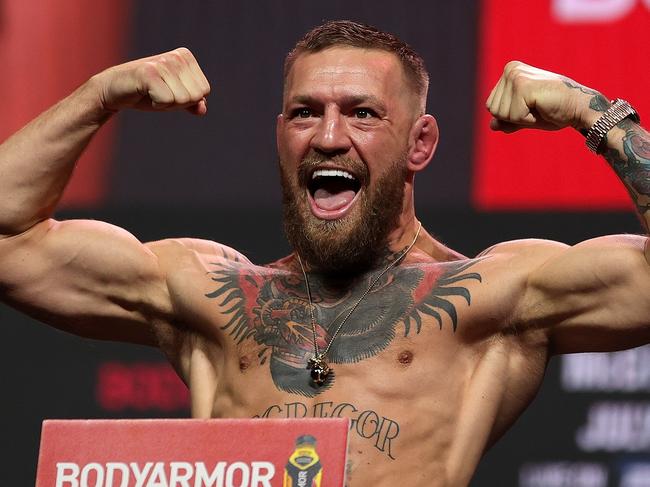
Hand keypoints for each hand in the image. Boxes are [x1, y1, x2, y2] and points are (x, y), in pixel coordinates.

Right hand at [93, 47, 210, 115]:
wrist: (115, 90)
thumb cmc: (147, 93)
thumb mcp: (175, 98)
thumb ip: (193, 103)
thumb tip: (203, 108)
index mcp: (186, 57)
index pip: (204, 91)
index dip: (187, 99)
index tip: (168, 90)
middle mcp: (176, 56)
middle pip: (195, 96)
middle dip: (178, 103)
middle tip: (159, 93)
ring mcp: (162, 63)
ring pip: (182, 99)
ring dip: (166, 104)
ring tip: (151, 92)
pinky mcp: (148, 72)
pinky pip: (167, 100)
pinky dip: (157, 104)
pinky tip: (145, 93)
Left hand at [486, 61, 606, 132]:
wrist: (578, 108)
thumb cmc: (553, 110)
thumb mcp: (524, 117)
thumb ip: (507, 120)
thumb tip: (491, 126)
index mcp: (509, 72)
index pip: (491, 106)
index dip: (510, 116)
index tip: (531, 106)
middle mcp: (510, 69)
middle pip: (493, 110)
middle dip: (514, 117)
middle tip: (536, 107)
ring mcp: (516, 76)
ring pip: (501, 114)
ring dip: (522, 118)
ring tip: (539, 106)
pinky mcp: (523, 86)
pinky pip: (514, 116)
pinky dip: (528, 119)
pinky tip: (542, 107)